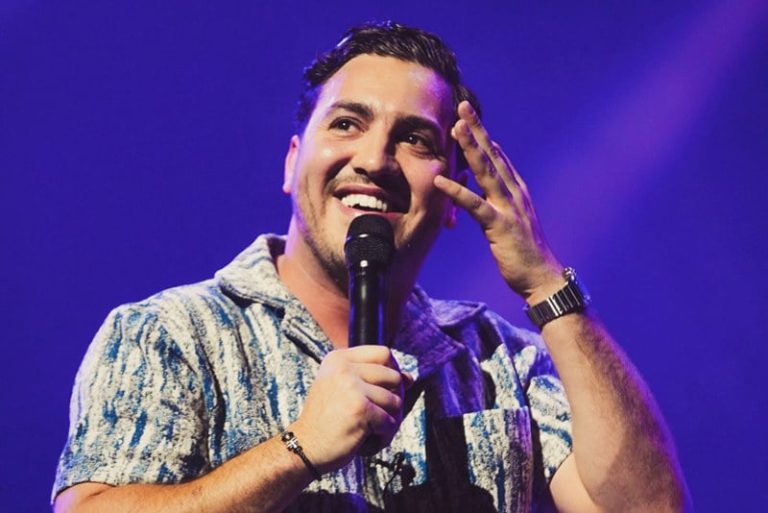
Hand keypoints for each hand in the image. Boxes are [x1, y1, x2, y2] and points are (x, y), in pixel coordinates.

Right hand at [289, 346, 407, 473]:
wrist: (305, 446)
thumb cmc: (327, 419)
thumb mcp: (342, 388)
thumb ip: (373, 378)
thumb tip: (410, 377)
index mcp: (338, 359)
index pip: (383, 353)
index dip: (393, 370)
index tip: (389, 387)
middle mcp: (344, 368)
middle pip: (394, 376)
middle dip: (394, 399)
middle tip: (379, 415)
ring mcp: (352, 387)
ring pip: (395, 401)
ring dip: (389, 420)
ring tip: (371, 429)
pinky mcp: (361, 409)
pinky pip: (390, 421)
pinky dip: (384, 435)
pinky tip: (367, 440)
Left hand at [435, 101, 563, 302]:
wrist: (542, 278)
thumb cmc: (523, 252)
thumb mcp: (511, 220)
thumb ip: (499, 200)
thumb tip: (485, 183)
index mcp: (515, 191)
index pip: (497, 156)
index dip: (483, 134)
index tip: (468, 115)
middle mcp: (514, 194)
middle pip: (492, 155)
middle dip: (477, 130)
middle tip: (463, 107)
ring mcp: (509, 208)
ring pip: (486, 172)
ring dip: (470, 149)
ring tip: (454, 128)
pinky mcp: (500, 226)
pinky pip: (476, 206)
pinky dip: (458, 191)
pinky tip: (441, 180)